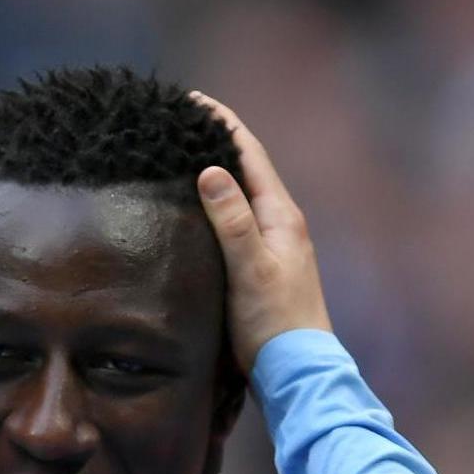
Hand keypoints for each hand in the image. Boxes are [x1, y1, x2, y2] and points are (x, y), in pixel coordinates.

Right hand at [191, 92, 331, 370]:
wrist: (297, 372)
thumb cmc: (275, 322)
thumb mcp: (251, 268)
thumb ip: (232, 220)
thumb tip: (210, 170)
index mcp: (281, 216)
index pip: (250, 154)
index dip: (222, 124)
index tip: (191, 101)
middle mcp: (280, 224)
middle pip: (245, 170)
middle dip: (214, 143)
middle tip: (177, 125)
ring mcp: (273, 246)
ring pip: (240, 197)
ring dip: (214, 175)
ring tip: (178, 160)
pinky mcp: (261, 267)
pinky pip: (235, 222)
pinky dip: (214, 207)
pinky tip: (193, 214)